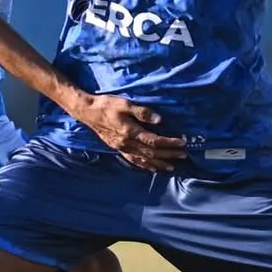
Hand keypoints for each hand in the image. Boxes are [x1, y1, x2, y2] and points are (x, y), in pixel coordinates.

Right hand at [72, 95, 186, 172]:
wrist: (87, 112)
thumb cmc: (107, 105)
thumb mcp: (125, 104)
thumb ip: (143, 112)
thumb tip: (160, 120)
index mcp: (130, 132)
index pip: (154, 141)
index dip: (170, 143)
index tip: (182, 142)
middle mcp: (127, 143)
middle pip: (152, 152)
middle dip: (169, 155)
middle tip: (183, 155)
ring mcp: (122, 148)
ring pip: (143, 160)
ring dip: (159, 164)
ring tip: (171, 167)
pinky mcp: (118, 149)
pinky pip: (133, 161)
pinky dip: (145, 165)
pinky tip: (151, 168)